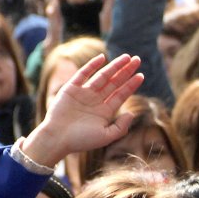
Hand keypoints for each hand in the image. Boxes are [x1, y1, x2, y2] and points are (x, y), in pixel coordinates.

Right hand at [21, 53, 143, 166]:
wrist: (57, 138)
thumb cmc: (81, 140)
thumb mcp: (105, 136)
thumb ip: (121, 127)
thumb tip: (132, 114)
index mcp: (105, 111)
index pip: (121, 94)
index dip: (131, 85)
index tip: (141, 75)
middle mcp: (96, 100)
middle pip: (114, 82)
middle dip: (126, 71)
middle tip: (137, 59)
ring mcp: (84, 93)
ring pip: (102, 76)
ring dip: (114, 66)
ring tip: (127, 57)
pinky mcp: (71, 89)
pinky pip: (83, 74)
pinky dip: (92, 66)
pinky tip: (102, 58)